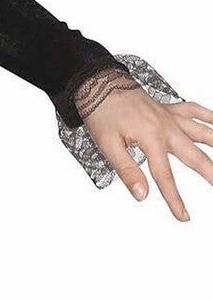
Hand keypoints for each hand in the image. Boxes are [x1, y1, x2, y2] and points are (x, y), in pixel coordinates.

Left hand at [85, 88, 212, 217]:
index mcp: (150, 138)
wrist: (99, 82)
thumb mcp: (107, 145)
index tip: (184, 216)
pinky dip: (209, 116)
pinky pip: (195, 110)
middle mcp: (166, 127)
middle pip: (194, 155)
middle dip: (211, 173)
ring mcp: (170, 116)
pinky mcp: (169, 108)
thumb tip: (142, 195)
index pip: (165, 176)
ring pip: (202, 131)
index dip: (175, 199)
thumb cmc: (101, 112)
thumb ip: (128, 171)